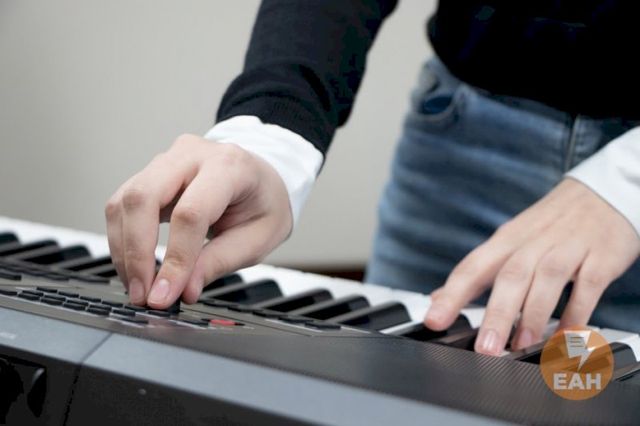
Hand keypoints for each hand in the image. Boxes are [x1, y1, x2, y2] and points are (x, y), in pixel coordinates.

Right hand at [105, 134, 291, 307]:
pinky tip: (135, 266)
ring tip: (139, 287)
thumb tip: (184, 289)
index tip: (165, 295)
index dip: (175, 258)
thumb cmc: (264, 202)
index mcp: (230, 166)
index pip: (191, 213)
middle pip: (144, 197)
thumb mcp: (260, 238)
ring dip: (124, 250)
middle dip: (136, 252)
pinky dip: (123, 239)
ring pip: (125, 200)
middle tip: (143, 294)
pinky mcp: (150, 174)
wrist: (261, 177)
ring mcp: (167, 160)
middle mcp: (193, 155)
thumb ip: (221, 261)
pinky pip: (123, 204)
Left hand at [424, 178, 639, 354]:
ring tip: (521, 346)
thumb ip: (477, 271)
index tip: (434, 320)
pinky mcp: (600, 256)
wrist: (603, 194)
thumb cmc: (550, 224)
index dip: (451, 294)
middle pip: (510, 276)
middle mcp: (533, 242)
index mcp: (506, 240)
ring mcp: (568, 248)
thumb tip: (438, 297)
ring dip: (533, 315)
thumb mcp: (510, 240)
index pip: (472, 267)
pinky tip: (567, 336)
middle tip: (485, 348)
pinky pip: (587, 286)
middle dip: (496, 314)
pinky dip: (577, 312)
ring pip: (546, 280)